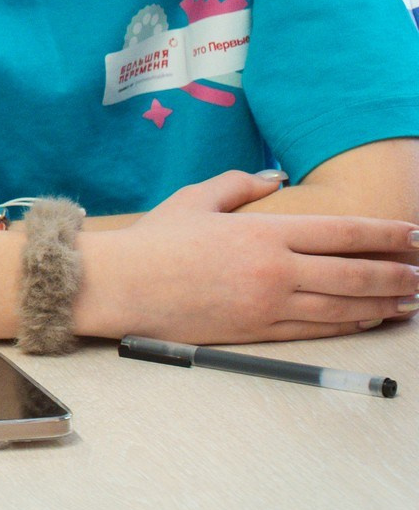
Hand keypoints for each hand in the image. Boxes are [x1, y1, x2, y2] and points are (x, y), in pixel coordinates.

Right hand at [82, 173, 418, 341]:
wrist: (120, 286)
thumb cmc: (153, 242)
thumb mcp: (196, 199)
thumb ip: (239, 184)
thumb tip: (275, 178)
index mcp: (264, 233)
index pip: (342, 232)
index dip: (385, 234)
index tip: (413, 235)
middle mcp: (276, 270)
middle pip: (355, 272)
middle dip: (397, 273)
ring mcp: (269, 304)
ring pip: (344, 305)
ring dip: (384, 302)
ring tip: (411, 301)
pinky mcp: (258, 331)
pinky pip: (317, 329)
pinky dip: (350, 323)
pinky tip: (369, 318)